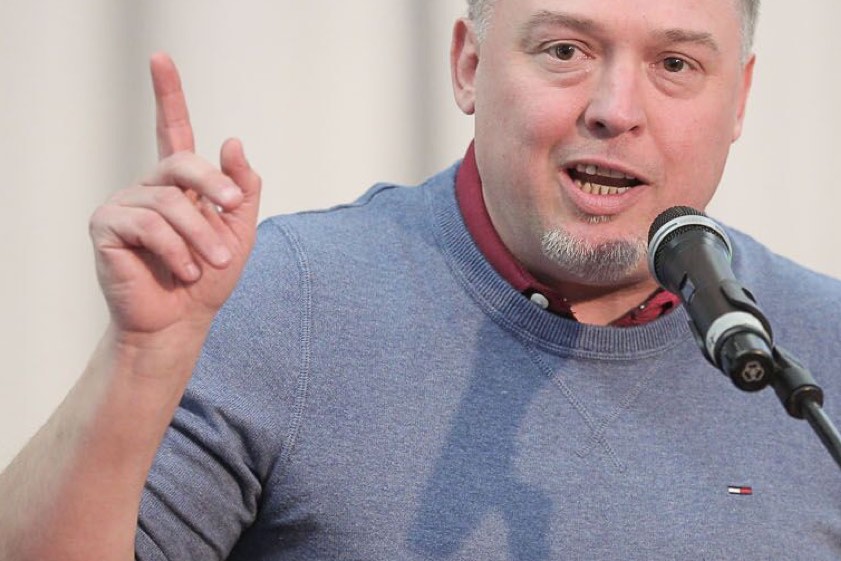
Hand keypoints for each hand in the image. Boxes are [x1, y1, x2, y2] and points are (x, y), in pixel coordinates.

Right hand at [89, 53, 261, 337]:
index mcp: (180, 183)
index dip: (168, 93)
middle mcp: (150, 185)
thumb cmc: (208, 278)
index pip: (174, 130)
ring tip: (209, 265)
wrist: (181, 322)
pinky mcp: (106, 225)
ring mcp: (124, 203)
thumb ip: (241, 188)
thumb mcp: (239, 231)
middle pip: (180, 162)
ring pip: (168, 201)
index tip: (160, 58)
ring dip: (200, 236)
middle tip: (234, 212)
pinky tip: (183, 271)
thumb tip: (232, 140)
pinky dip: (173, 251)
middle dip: (213, 186)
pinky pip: (146, 225)